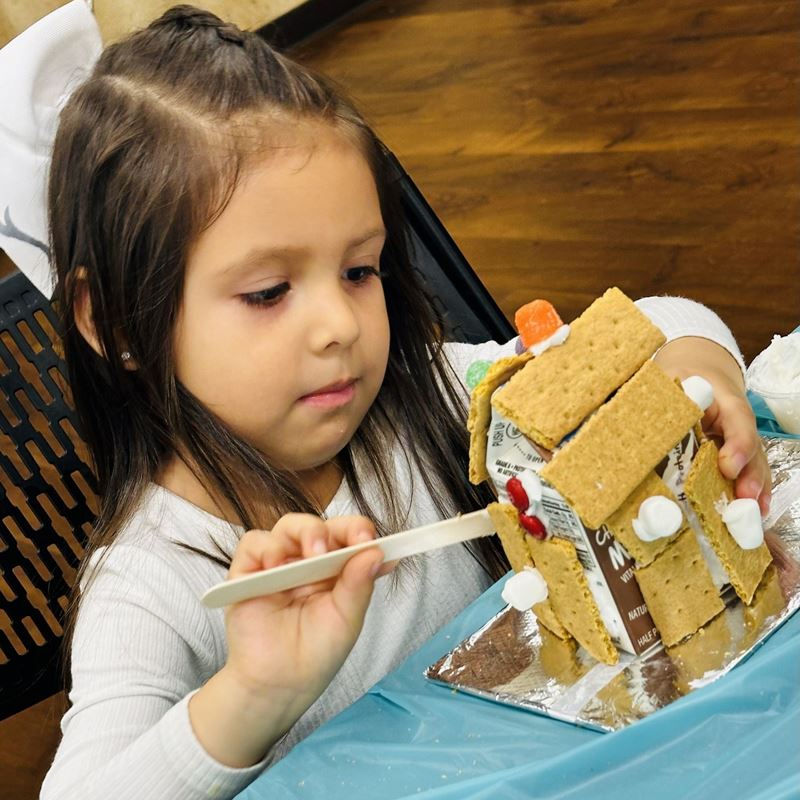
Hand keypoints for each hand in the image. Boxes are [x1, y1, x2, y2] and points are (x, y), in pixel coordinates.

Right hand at [189, 514, 390, 767]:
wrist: (279, 684)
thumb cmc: (316, 652)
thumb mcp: (346, 619)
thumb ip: (359, 585)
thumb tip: (375, 552)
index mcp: (336, 568)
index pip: (349, 535)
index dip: (358, 531)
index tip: (367, 539)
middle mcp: (308, 561)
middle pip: (319, 525)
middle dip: (330, 530)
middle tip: (333, 548)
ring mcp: (278, 564)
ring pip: (287, 527)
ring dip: (302, 533)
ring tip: (310, 556)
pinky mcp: (248, 572)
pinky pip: (253, 543)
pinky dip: (266, 549)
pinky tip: (275, 567)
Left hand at [655, 337, 771, 516]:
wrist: (696, 372)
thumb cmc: (678, 379)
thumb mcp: (667, 382)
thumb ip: (657, 400)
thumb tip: (628, 420)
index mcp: (719, 398)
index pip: (737, 419)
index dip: (736, 444)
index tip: (728, 467)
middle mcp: (734, 420)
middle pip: (749, 446)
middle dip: (748, 473)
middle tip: (744, 497)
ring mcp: (737, 438)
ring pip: (752, 462)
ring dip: (753, 487)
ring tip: (752, 513)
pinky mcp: (734, 453)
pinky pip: (746, 471)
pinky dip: (752, 491)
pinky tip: (755, 511)